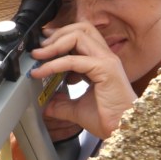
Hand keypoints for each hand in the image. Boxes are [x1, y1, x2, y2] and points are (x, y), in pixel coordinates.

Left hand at [29, 21, 136, 140]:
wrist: (122, 131)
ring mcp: (106, 61)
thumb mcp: (77, 109)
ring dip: (54, 44)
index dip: (60, 37)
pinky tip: (41, 72)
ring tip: (38, 56)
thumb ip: (62, 104)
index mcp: (101, 62)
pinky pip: (73, 60)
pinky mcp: (105, 69)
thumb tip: (47, 105)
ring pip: (79, 35)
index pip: (81, 36)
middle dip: (57, 34)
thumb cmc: (107, 119)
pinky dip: (54, 64)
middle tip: (39, 49)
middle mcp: (105, 57)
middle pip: (81, 28)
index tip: (43, 46)